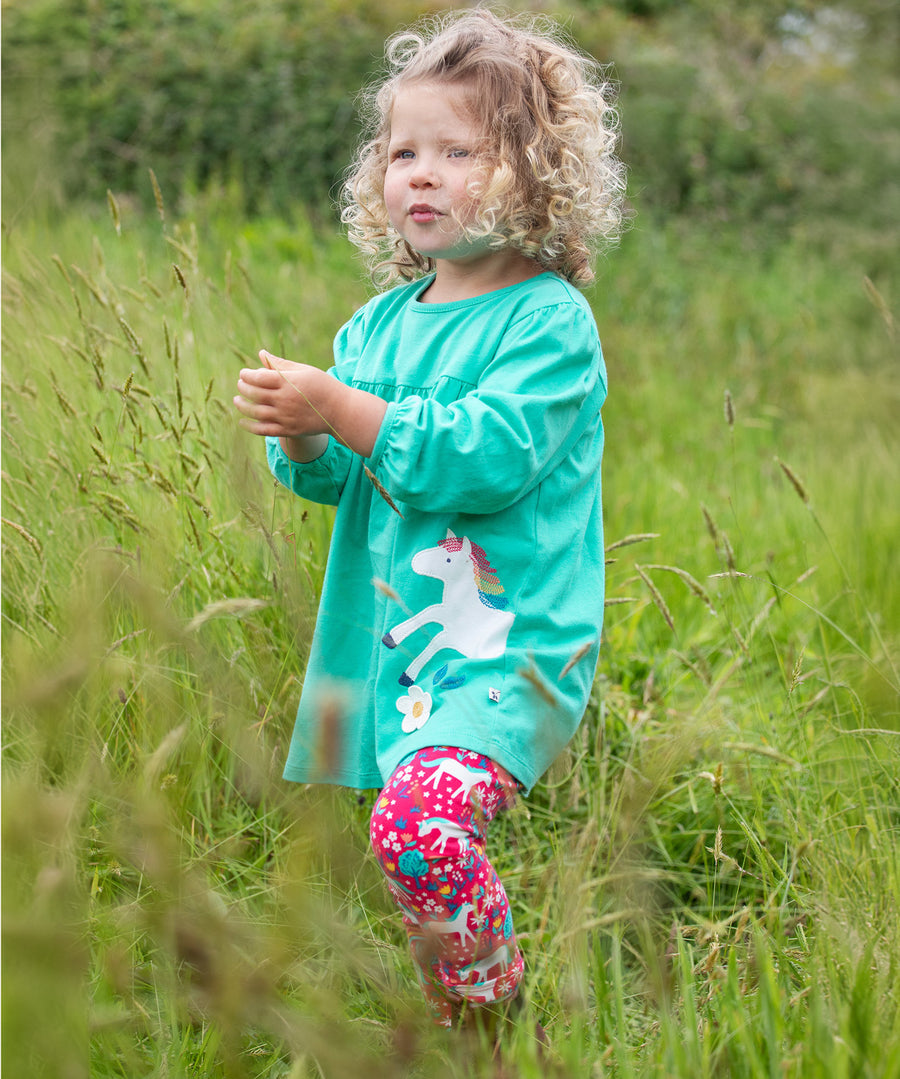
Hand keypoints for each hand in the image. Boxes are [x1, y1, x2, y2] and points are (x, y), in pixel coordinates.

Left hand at [233, 349, 387, 459]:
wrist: (340, 411)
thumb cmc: (322, 386)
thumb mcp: (303, 370)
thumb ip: (281, 364)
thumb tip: (261, 354)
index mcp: (288, 382)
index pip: (259, 377)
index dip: (247, 375)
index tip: (243, 374)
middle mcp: (285, 400)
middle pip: (254, 394)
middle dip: (243, 388)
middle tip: (240, 385)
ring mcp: (286, 417)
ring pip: (256, 412)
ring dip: (242, 406)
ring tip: (237, 400)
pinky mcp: (288, 430)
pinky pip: (264, 430)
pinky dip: (250, 427)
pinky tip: (242, 422)